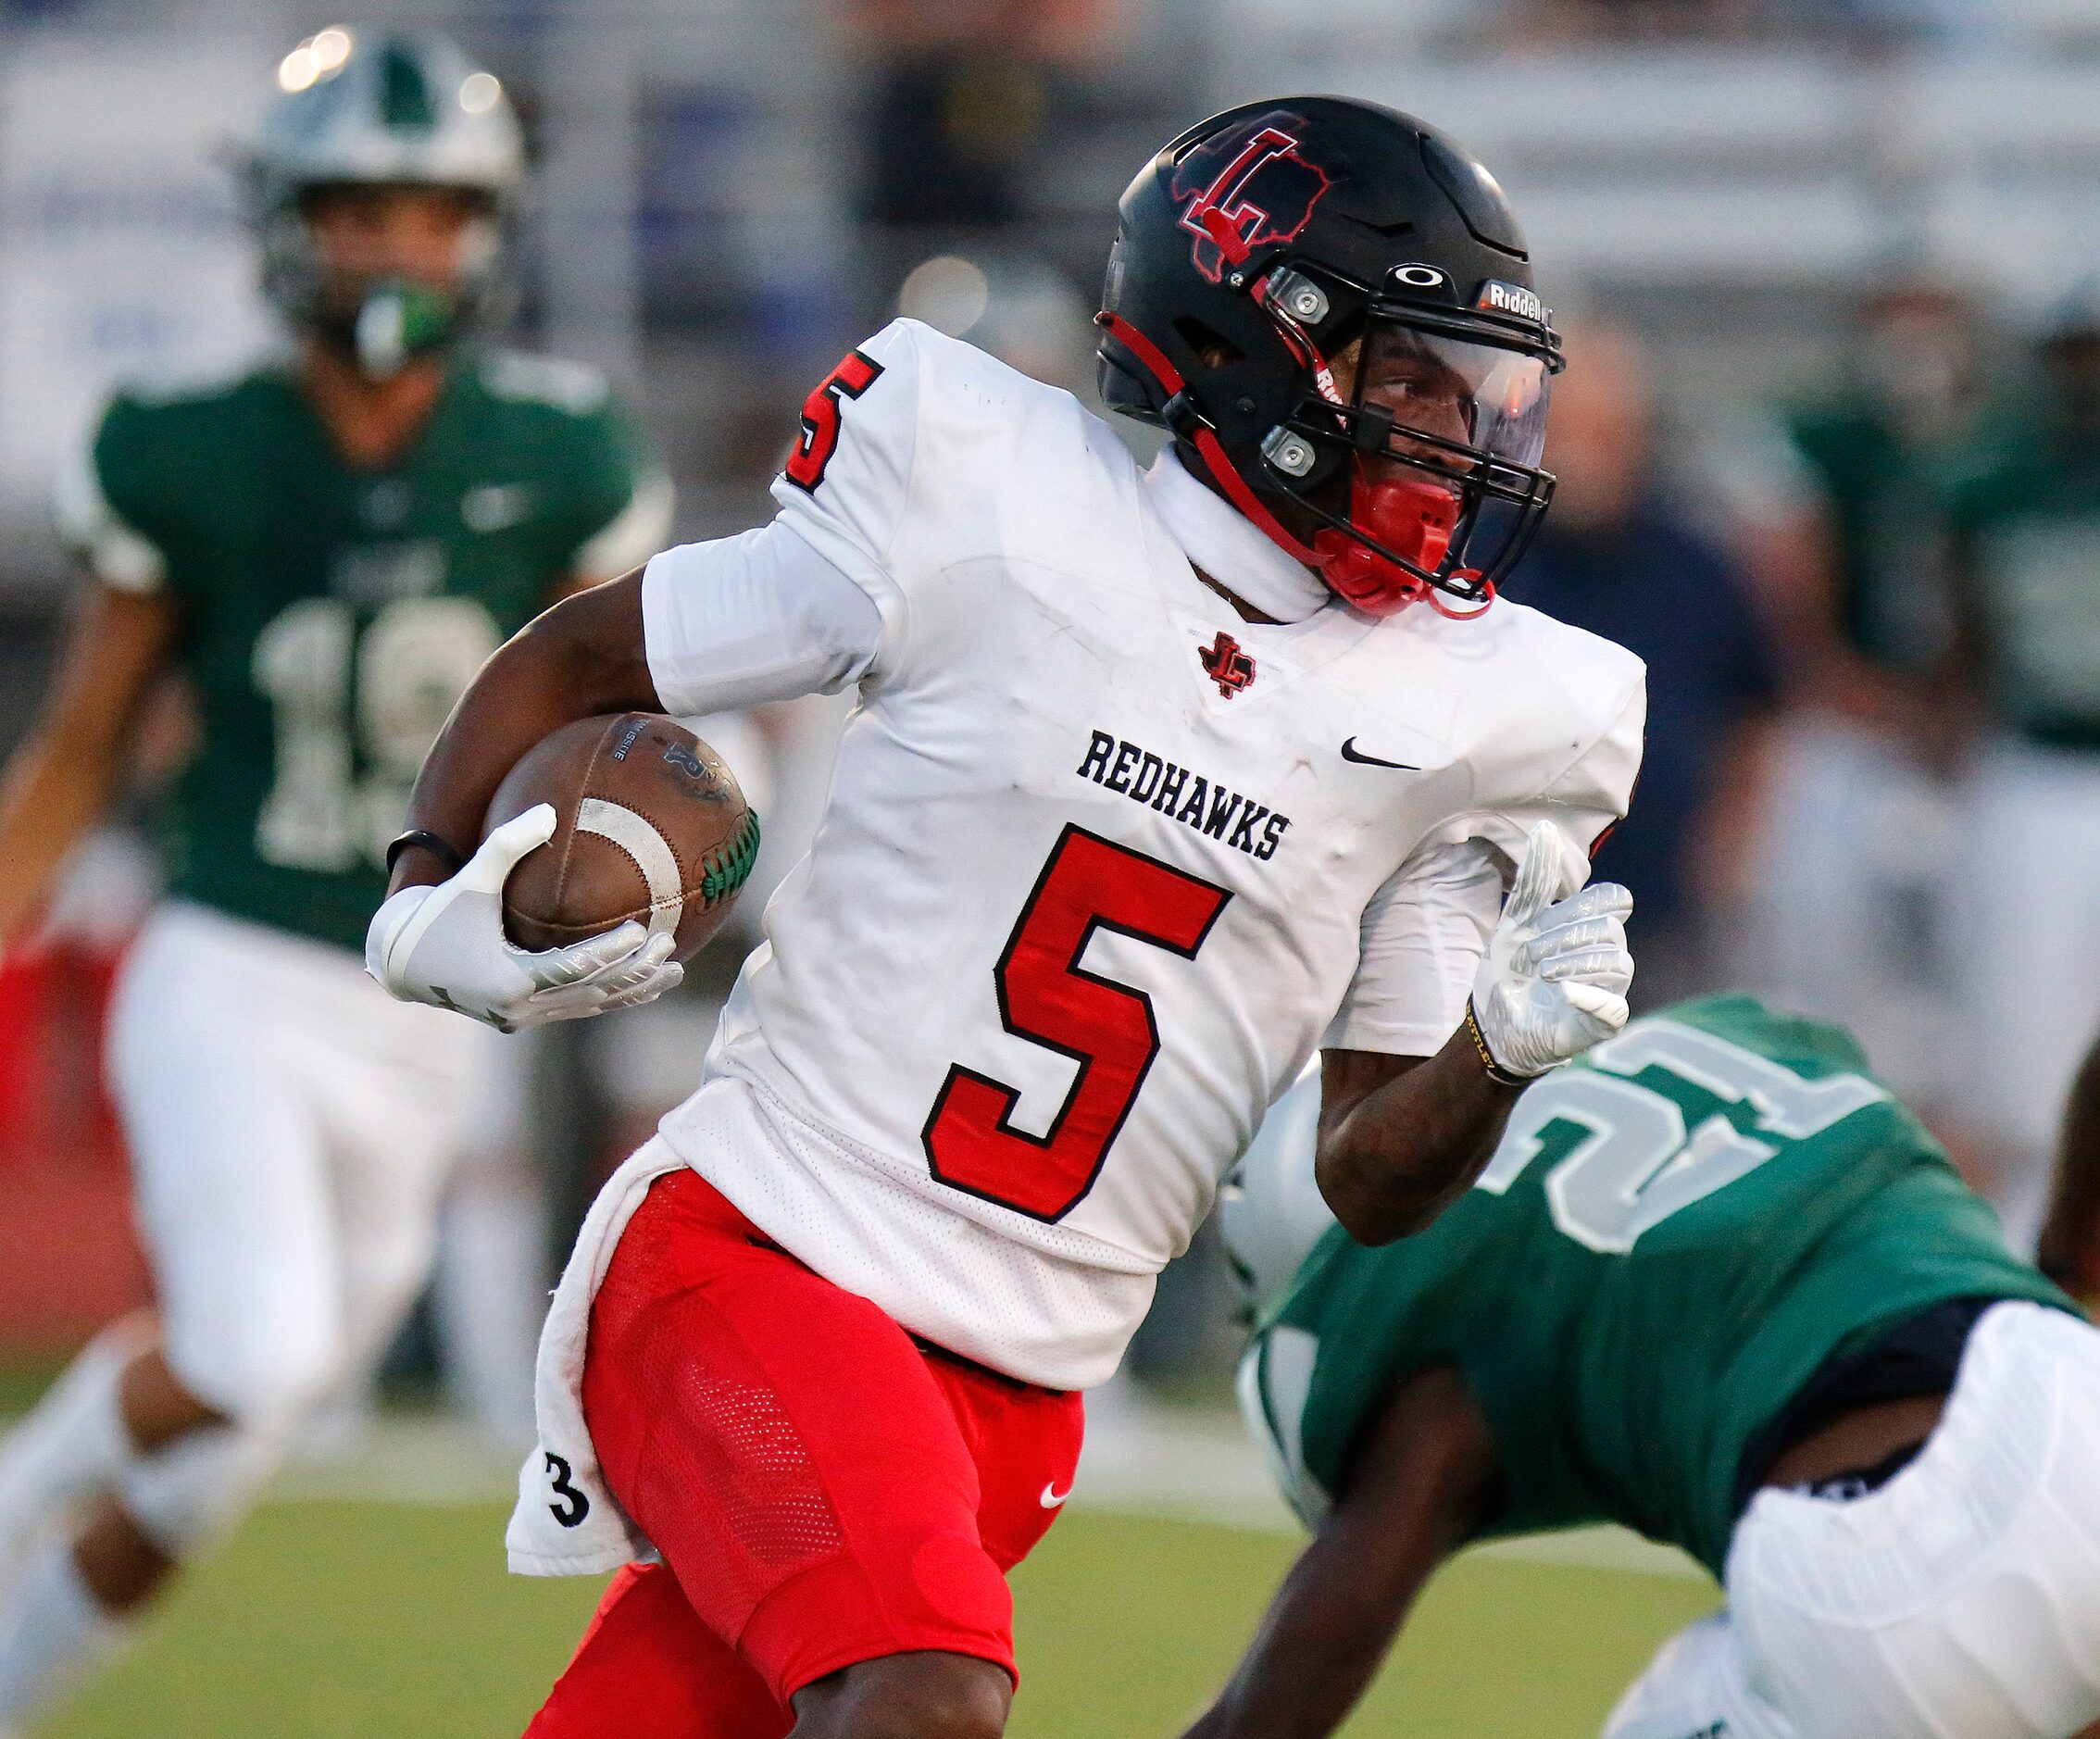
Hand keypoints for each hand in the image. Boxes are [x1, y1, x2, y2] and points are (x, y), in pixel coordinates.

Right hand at [365, 804, 681, 1031]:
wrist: (404, 962)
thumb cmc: (438, 914)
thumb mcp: (470, 878)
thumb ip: (507, 844)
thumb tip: (548, 810)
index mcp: (506, 979)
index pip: (571, 967)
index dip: (608, 951)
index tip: (641, 929)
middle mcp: (520, 1007)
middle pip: (591, 991)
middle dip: (634, 969)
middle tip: (669, 940)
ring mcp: (526, 1018)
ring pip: (592, 1006)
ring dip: (634, 988)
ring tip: (675, 969)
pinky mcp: (529, 1019)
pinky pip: (581, 1009)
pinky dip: (614, 997)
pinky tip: (648, 983)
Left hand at [1470, 821, 1632, 1078]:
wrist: (1492, 1021)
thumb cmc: (1509, 970)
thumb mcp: (1516, 920)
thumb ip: (1535, 878)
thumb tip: (1544, 826)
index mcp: (1590, 927)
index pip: (1616, 899)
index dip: (1584, 903)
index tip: (1544, 920)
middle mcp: (1607, 955)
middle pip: (1611, 930)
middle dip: (1566, 937)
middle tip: (1529, 955)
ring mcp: (1609, 989)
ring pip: (1618, 962)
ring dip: (1574, 962)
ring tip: (1541, 972)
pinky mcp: (1603, 1023)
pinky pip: (1614, 1007)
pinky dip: (1589, 995)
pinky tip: (1563, 990)